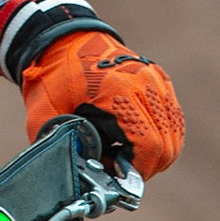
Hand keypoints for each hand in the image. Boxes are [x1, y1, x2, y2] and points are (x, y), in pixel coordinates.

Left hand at [21, 31, 184, 177]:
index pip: (149, 144)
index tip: (119, 179)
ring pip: (175, 133)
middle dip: (147, 166)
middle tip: (119, 170)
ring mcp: (155, 79)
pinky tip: (134, 138)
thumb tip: (82, 181)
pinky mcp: (159, 79)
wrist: (61, 39)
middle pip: (168, 144)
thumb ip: (62, 149)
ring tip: (125, 154)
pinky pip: (172, 118)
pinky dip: (161, 135)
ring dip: (156, 152)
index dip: (138, 170)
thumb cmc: (51, 77)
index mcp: (118, 90)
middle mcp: (144, 82)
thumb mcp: (45, 115)